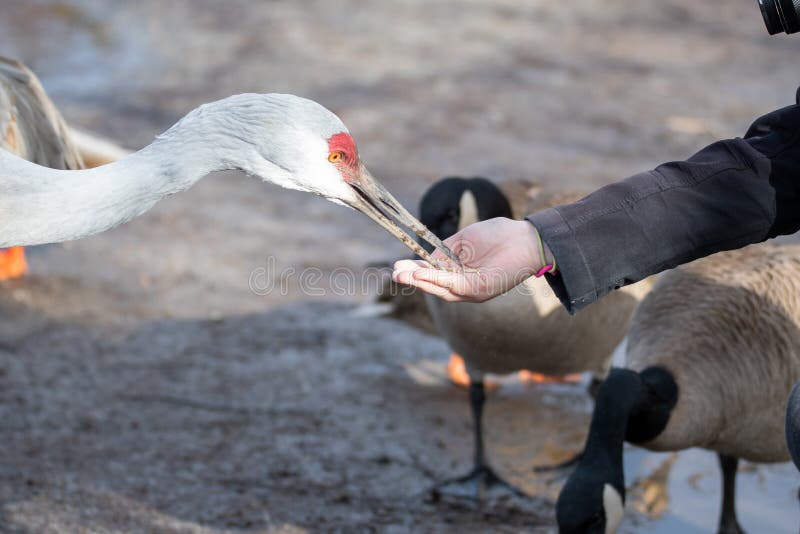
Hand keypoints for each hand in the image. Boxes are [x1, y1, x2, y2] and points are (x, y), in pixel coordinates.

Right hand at [392, 217, 549, 301]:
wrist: (527, 237)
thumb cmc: (501, 235)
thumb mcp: (465, 240)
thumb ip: (446, 251)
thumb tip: (425, 258)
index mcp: (463, 274)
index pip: (436, 276)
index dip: (417, 272)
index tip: (399, 266)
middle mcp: (467, 286)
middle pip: (435, 286)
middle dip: (414, 279)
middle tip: (394, 273)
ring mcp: (474, 290)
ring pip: (441, 288)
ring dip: (421, 281)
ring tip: (402, 274)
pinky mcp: (481, 289)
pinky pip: (454, 284)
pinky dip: (436, 278)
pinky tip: (422, 272)